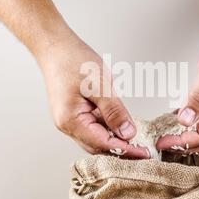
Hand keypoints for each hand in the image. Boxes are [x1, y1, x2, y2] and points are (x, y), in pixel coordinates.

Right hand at [37, 26, 148, 158]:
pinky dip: (108, 127)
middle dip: (120, 148)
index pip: (102, 143)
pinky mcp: (74, 112)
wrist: (55, 46)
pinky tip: (120, 122)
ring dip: (114, 137)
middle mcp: (67, 124)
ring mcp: (69, 119)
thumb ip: (115, 112)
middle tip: (142, 148)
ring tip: (135, 136)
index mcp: (70, 120)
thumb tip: (128, 133)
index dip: (125, 149)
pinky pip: (93, 125)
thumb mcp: (100, 85)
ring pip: (96, 136)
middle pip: (98, 145)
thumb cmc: (72, 60)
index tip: (144, 153)